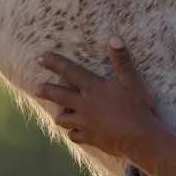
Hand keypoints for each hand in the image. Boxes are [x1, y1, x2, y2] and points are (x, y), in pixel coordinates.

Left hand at [35, 38, 159, 160]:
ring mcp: (85, 123)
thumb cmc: (137, 106)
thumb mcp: (132, 80)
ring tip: (59, 115)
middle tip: (36, 89)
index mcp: (92, 88)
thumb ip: (121, 60)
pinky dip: (73, 133)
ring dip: (60, 116)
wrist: (139, 137)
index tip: (41, 58)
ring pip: (63, 119)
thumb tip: (113, 38)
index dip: (54, 63)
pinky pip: (74, 136)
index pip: (69, 71)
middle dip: (46, 91)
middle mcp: (84, 105)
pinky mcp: (90, 138)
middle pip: (58, 96)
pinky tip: (75, 132)